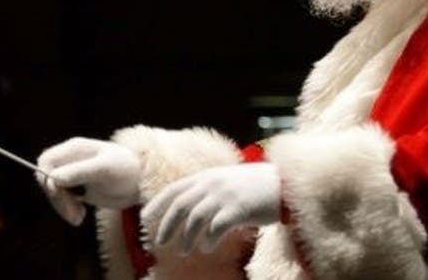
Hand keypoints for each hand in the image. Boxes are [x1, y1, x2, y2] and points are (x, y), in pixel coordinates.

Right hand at [36, 137, 141, 225]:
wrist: (141, 183)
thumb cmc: (127, 169)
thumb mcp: (105, 169)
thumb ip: (80, 172)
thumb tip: (54, 179)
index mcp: (75, 148)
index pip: (47, 160)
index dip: (47, 177)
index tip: (59, 193)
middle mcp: (71, 159)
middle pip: (47, 177)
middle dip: (57, 197)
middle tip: (73, 212)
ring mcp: (73, 174)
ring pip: (53, 192)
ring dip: (61, 207)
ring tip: (78, 218)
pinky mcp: (77, 188)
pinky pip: (62, 200)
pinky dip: (67, 210)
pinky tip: (80, 215)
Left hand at [141, 163, 280, 254]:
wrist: (283, 184)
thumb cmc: (255, 186)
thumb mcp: (227, 180)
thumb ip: (208, 188)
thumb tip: (189, 205)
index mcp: (207, 176)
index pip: (175, 189)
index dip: (157, 204)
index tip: (144, 218)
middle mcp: (212, 183)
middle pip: (180, 205)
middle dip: (167, 225)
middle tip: (159, 242)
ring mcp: (225, 195)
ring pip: (195, 219)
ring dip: (186, 237)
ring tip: (182, 251)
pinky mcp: (238, 209)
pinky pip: (216, 227)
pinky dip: (208, 239)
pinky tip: (206, 248)